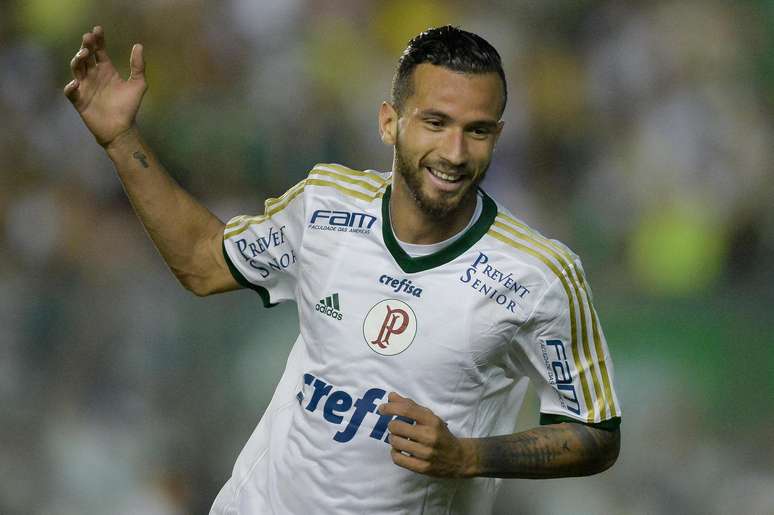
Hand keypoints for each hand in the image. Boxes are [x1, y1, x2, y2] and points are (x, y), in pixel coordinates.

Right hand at [63, 26, 146, 147]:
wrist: (122, 129)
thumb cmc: (129, 107)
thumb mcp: (138, 84)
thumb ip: (138, 66)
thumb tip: (138, 45)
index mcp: (106, 70)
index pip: (99, 51)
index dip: (97, 40)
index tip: (98, 30)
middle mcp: (94, 75)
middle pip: (86, 56)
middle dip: (86, 46)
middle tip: (89, 39)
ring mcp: (85, 86)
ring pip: (76, 69)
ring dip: (78, 60)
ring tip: (84, 54)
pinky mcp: (79, 100)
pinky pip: (70, 91)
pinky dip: (71, 87)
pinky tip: (76, 83)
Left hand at [379, 392, 474, 477]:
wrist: (459, 458)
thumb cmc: (440, 434)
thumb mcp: (430, 417)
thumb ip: (410, 406)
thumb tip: (391, 396)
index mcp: (432, 421)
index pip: (407, 410)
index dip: (390, 408)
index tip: (382, 409)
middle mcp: (430, 436)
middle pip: (397, 426)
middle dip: (392, 425)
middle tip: (395, 427)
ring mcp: (426, 453)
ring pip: (395, 443)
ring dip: (393, 439)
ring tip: (398, 438)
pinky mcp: (423, 468)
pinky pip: (398, 459)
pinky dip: (394, 453)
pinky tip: (399, 450)